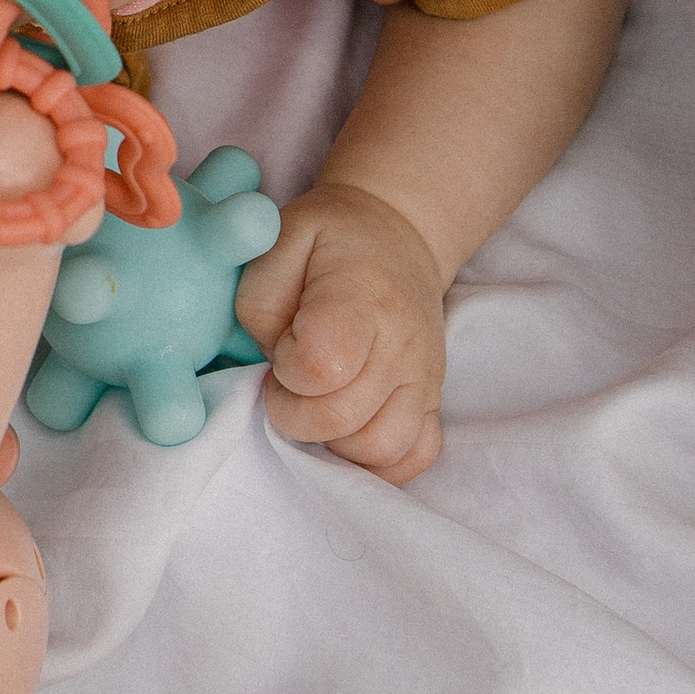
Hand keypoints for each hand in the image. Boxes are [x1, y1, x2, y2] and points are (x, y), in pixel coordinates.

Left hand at [234, 181, 447, 478]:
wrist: (396, 233)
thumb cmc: (329, 241)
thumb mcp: (278, 241)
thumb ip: (260, 302)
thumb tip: (273, 362)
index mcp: (361, 299)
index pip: (322, 368)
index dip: (286, 370)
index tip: (281, 351)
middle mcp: (402, 345)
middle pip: (342, 419)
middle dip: (295, 413)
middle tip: (287, 383)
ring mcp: (424, 378)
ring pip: (382, 449)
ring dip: (335, 441)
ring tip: (319, 405)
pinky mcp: (434, 401)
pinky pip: (416, 456)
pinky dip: (377, 460)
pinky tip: (350, 430)